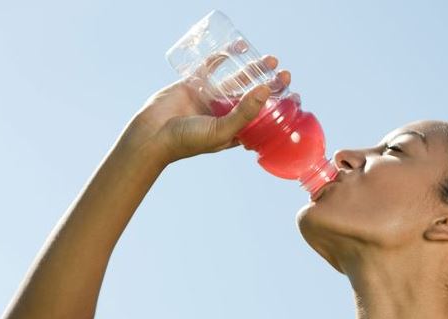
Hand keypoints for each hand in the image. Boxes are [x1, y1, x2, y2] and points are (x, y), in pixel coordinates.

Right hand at [120, 54, 290, 164]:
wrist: (152, 134)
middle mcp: (223, 115)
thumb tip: (265, 89)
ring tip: (270, 60)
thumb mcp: (222, 130)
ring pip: (236, 81)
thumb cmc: (187, 141)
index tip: (295, 98)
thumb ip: (245, 112)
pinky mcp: (195, 84)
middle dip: (270, 86)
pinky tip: (238, 48)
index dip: (279, 109)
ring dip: (253, 70)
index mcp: (233, 131)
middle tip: (284, 75)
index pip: (263, 120)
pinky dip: (224, 56)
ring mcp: (209, 99)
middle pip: (253, 97)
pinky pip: (212, 67)